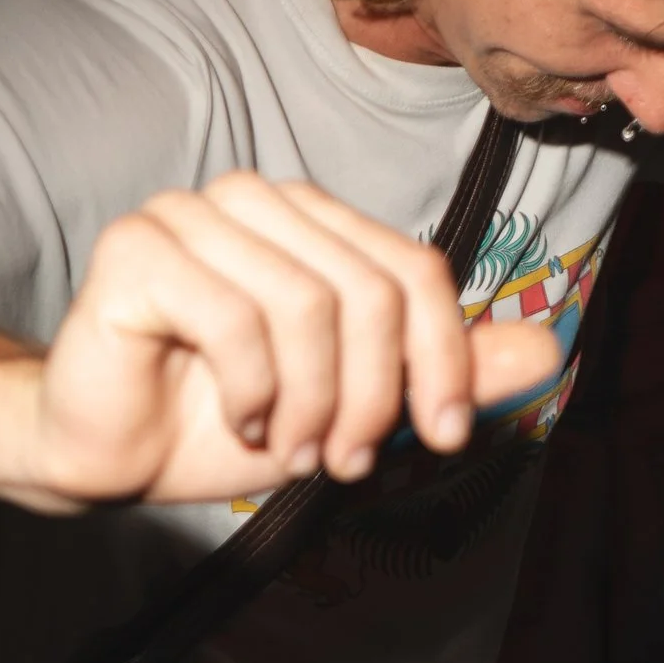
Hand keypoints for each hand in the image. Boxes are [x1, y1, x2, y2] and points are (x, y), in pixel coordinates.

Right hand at [23, 173, 560, 505]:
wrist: (112, 452)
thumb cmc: (226, 420)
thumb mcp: (356, 405)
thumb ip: (446, 371)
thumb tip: (551, 349)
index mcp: (313, 219)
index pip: (416, 270)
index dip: (445, 360)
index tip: (442, 438)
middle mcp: (257, 200)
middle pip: (371, 291)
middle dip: (373, 397)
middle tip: (344, 463)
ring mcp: (190, 214)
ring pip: (308, 306)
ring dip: (310, 404)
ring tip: (289, 449)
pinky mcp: (137, 248)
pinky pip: (234, 317)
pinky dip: (253, 391)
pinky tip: (240, 419)